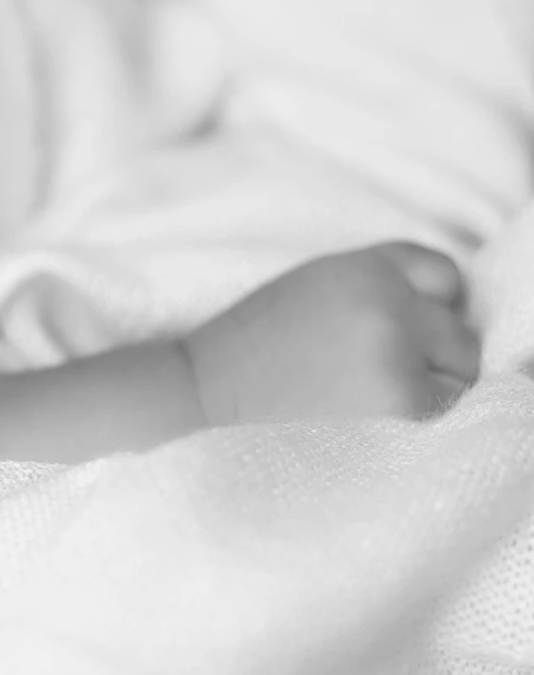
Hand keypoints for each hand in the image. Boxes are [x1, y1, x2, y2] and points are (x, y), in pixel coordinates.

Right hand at [180, 242, 480, 427]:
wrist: (212, 379)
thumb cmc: (260, 331)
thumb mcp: (322, 278)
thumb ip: (383, 280)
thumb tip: (449, 308)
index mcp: (369, 266)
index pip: (446, 274)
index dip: (433, 302)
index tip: (410, 324)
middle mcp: (392, 301)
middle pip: (460, 329)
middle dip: (437, 347)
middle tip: (387, 363)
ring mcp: (398, 349)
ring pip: (462, 369)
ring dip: (435, 379)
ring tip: (380, 385)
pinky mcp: (397, 396)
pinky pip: (444, 403)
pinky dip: (422, 408)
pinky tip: (378, 406)